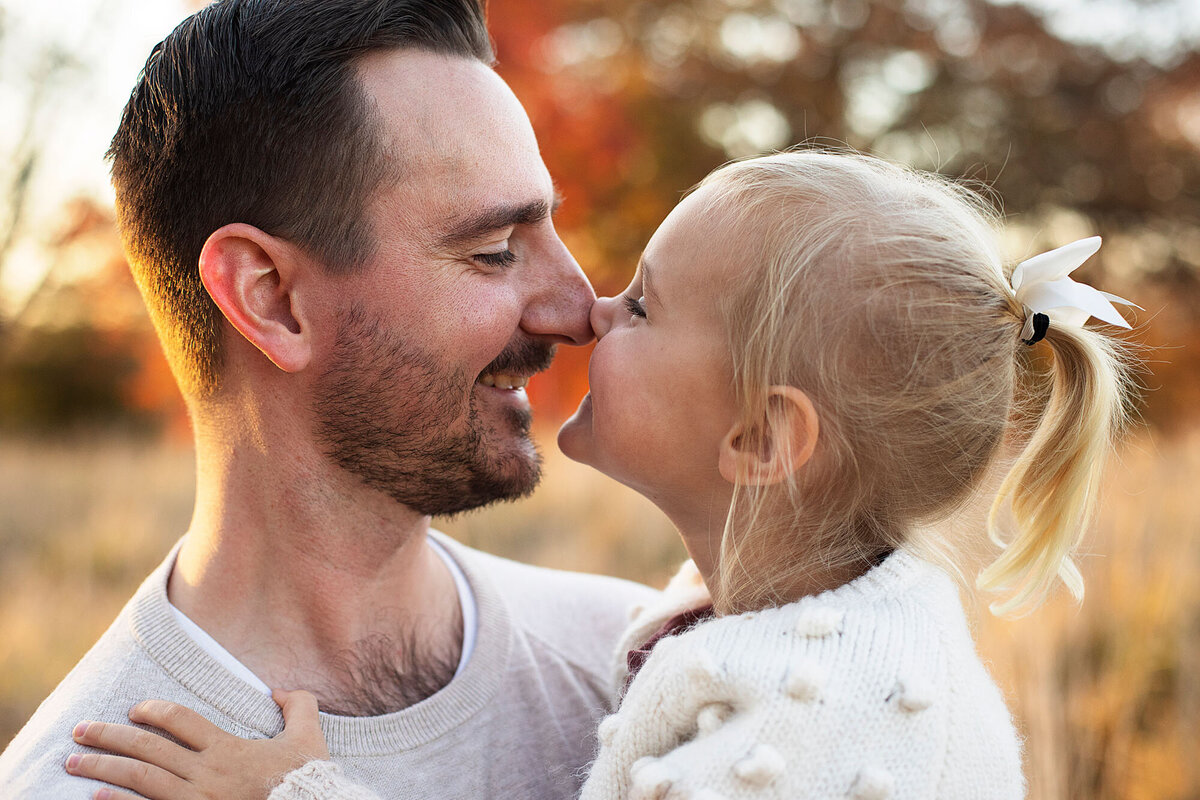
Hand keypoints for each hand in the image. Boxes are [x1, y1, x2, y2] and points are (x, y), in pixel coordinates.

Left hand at [65, 689, 329, 799]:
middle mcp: (207, 773)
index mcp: (229, 749)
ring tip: (73, 762)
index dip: (154, 711)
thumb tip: (279, 691)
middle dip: (110, 736)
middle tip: (81, 730)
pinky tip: (95, 798)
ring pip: (140, 779)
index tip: (134, 710)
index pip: (181, 720)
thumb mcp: (310, 738)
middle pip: (148, 748)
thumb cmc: (308, 781)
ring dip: (102, 768)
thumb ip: (299, 707)